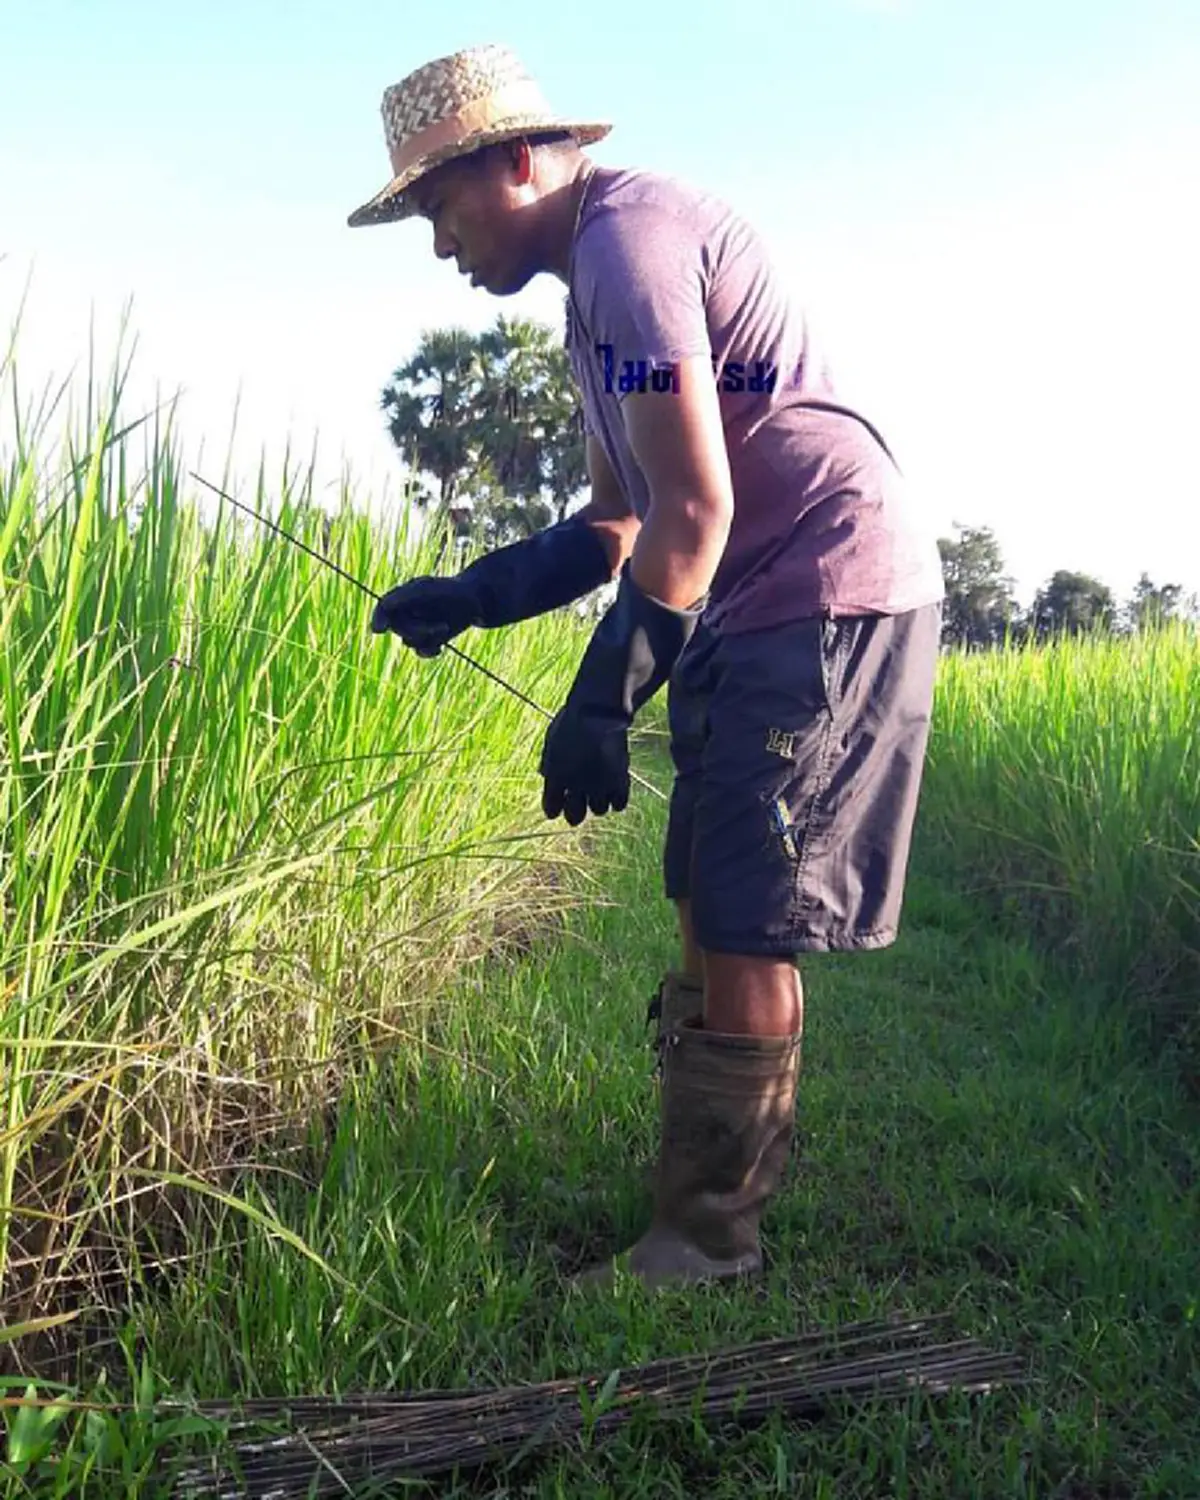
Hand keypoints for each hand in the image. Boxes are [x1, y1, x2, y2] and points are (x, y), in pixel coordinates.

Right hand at [370, 576, 480, 656]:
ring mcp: (416, 626)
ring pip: (409, 641)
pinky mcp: (428, 639)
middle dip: (416, 630)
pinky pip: (420, 652)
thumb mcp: (430, 589)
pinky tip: (440, 649)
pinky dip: (429, 651)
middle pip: (397, 628)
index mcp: (404, 595)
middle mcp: (407, 611)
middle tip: (442, 626)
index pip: (384, 608)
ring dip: (428, 637)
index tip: (379, 630)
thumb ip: (407, 595)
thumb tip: (385, 605)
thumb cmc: (453, 590)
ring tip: (445, 626)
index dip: (378, 618)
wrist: (476, 600)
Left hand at [539, 704, 629, 825]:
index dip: (555, 807)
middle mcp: (575, 787)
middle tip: (582, 801)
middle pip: (575, 818)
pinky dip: (618, 797)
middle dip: (577, 811)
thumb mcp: (552, 740)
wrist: (596, 711)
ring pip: (599, 810)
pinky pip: (619, 804)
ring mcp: (598, 785)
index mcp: (555, 777)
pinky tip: (616, 785)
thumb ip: (549, 762)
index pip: (551, 809)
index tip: (561, 801)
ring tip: (602, 786)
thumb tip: (546, 776)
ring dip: (600, 800)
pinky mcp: (619, 781)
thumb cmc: (572, 719)